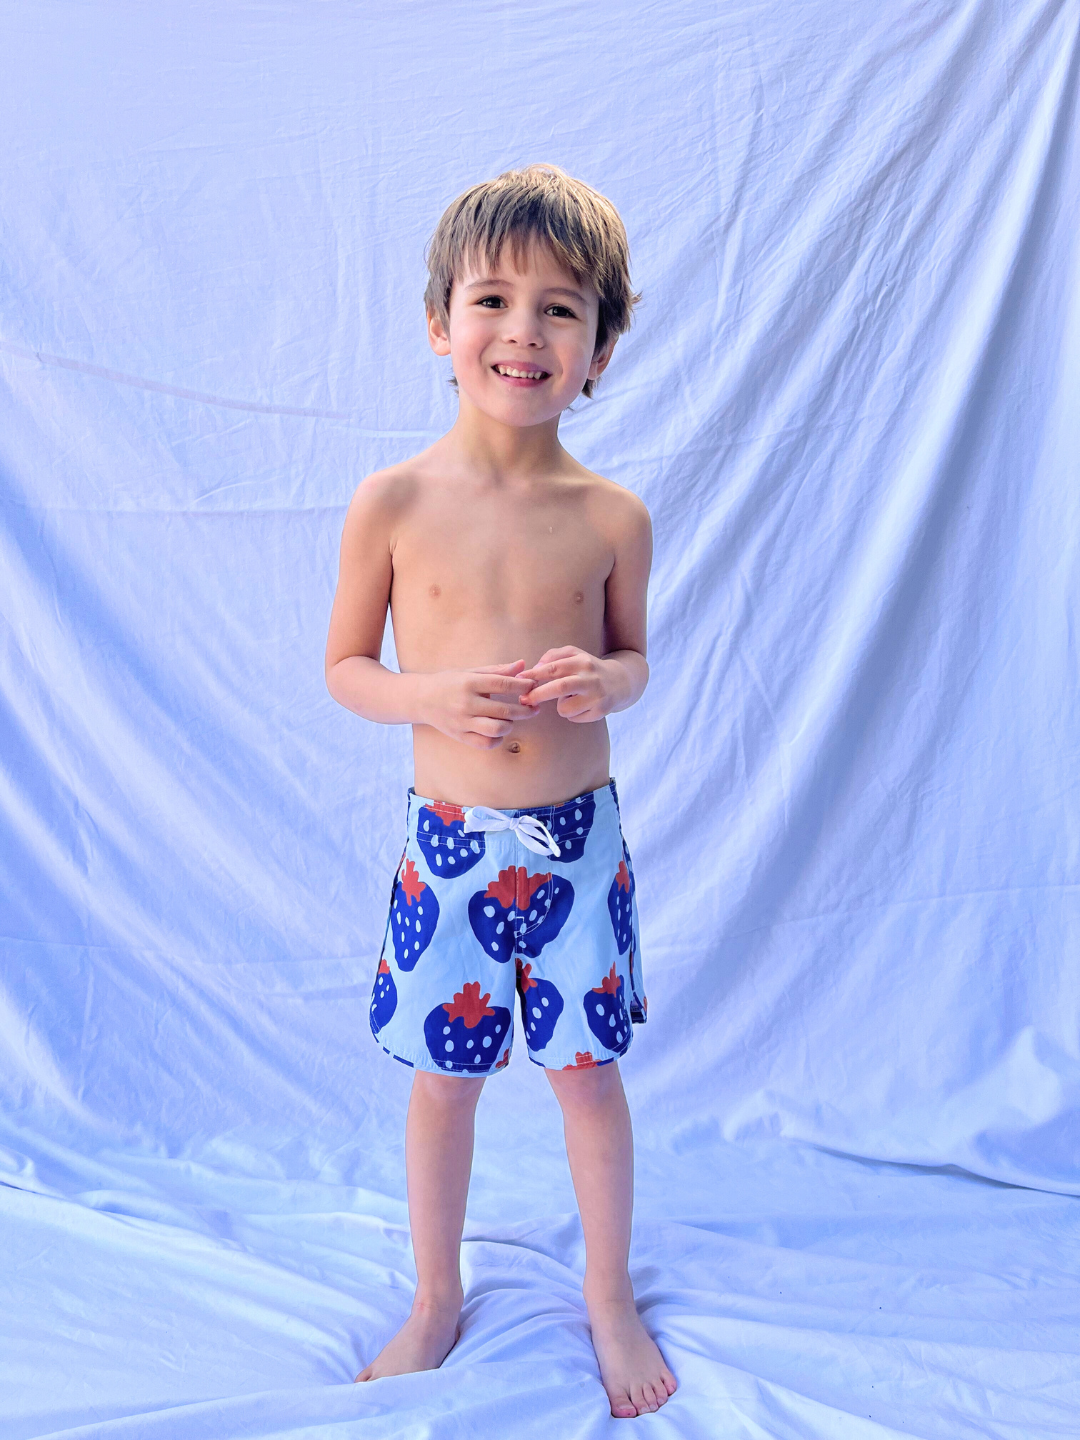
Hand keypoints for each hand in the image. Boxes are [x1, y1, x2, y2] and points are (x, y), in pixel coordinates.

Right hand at [417, 659, 539, 749]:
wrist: (420, 699)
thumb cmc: (449, 682)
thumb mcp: (471, 672)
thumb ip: (497, 670)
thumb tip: (523, 665)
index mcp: (469, 683)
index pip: (503, 684)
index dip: (522, 686)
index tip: (533, 686)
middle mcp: (466, 703)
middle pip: (504, 710)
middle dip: (525, 709)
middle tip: (534, 708)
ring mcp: (462, 722)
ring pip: (496, 729)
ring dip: (510, 724)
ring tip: (510, 719)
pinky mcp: (460, 736)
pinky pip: (485, 743)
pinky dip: (496, 739)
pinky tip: (498, 731)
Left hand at [519, 646, 621, 722]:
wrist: (620, 682)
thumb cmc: (589, 668)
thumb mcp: (575, 655)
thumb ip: (554, 656)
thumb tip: (536, 667)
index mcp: (582, 662)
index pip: (554, 667)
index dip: (534, 674)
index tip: (519, 679)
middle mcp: (591, 678)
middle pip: (560, 687)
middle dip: (538, 695)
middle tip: (524, 700)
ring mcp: (597, 696)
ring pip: (564, 708)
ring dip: (560, 706)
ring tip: (570, 698)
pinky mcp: (601, 711)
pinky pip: (574, 717)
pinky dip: (572, 714)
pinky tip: (581, 705)